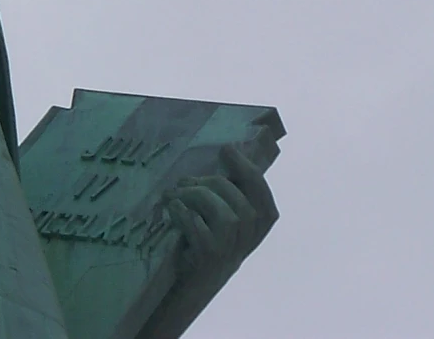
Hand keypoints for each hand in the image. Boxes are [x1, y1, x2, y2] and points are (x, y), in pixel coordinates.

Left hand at [160, 146, 278, 303]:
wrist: (190, 284)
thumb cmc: (205, 242)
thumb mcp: (223, 219)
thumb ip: (228, 193)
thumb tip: (228, 151)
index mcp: (257, 226)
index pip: (261, 194)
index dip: (246, 168)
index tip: (227, 148)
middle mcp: (249, 240)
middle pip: (240, 200)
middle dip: (210, 182)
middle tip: (185, 180)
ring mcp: (230, 251)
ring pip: (223, 214)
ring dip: (194, 196)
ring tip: (173, 194)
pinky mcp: (209, 258)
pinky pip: (199, 228)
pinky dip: (183, 214)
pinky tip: (172, 209)